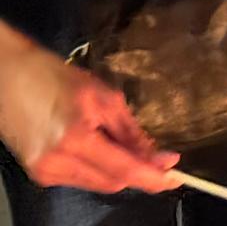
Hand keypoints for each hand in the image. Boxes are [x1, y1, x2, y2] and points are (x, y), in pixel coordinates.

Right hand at [0, 39, 177, 193]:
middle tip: (159, 157)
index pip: (122, 169)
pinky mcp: (39, 173)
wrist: (8, 78)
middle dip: (138, 172)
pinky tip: (99, 146)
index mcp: (74, 138)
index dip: (152, 176)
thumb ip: (131, 131)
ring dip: (118, 169)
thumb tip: (157, 155)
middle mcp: (56, 162)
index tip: (176, 177)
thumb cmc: (53, 78)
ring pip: (97, 182)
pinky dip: (98, 167)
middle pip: (111, 181)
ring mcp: (45, 171)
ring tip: (122, 142)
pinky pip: (80, 178)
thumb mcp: (103, 96)